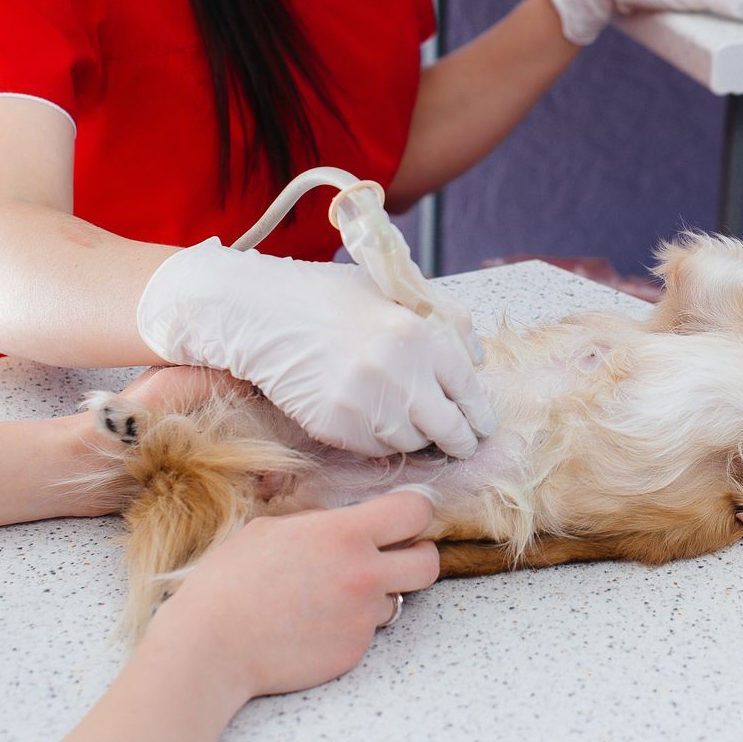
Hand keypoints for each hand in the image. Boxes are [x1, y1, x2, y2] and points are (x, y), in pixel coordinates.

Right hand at [135, 239, 495, 457]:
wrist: (263, 314)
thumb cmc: (329, 299)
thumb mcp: (394, 293)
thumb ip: (445, 320)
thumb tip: (477, 359)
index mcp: (418, 333)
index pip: (468, 390)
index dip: (478, 414)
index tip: (479, 424)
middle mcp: (397, 370)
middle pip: (449, 428)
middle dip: (459, 439)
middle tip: (459, 443)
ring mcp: (366, 401)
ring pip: (412, 442)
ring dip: (414, 436)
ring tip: (401, 417)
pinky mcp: (337, 425)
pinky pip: (375, 449)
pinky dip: (379, 439)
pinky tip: (369, 417)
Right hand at [141, 490, 438, 702]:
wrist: (210, 646)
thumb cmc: (229, 582)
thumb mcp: (271, 529)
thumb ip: (319, 524)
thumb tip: (344, 523)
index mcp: (345, 534)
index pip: (415, 512)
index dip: (415, 513)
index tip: (405, 518)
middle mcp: (364, 575)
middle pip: (428, 563)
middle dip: (416, 557)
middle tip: (394, 557)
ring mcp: (362, 618)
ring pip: (397, 600)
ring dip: (376, 596)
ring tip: (329, 597)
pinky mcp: (353, 652)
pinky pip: (368, 632)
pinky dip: (350, 626)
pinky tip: (313, 625)